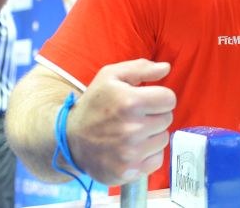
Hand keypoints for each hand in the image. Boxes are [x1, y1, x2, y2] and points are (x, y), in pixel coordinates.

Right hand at [67, 59, 175, 184]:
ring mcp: (130, 153)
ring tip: (133, 132)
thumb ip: (141, 68)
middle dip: (155, 115)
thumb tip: (166, 68)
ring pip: (163, 139)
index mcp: (129, 102)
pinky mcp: (128, 171)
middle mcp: (132, 129)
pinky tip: (133, 148)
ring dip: (152, 135)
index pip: (169, 99)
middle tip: (136, 116)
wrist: (69, 139)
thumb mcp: (111, 76)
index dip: (159, 97)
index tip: (146, 100)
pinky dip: (148, 154)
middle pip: (167, 119)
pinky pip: (157, 160)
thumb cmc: (94, 104)